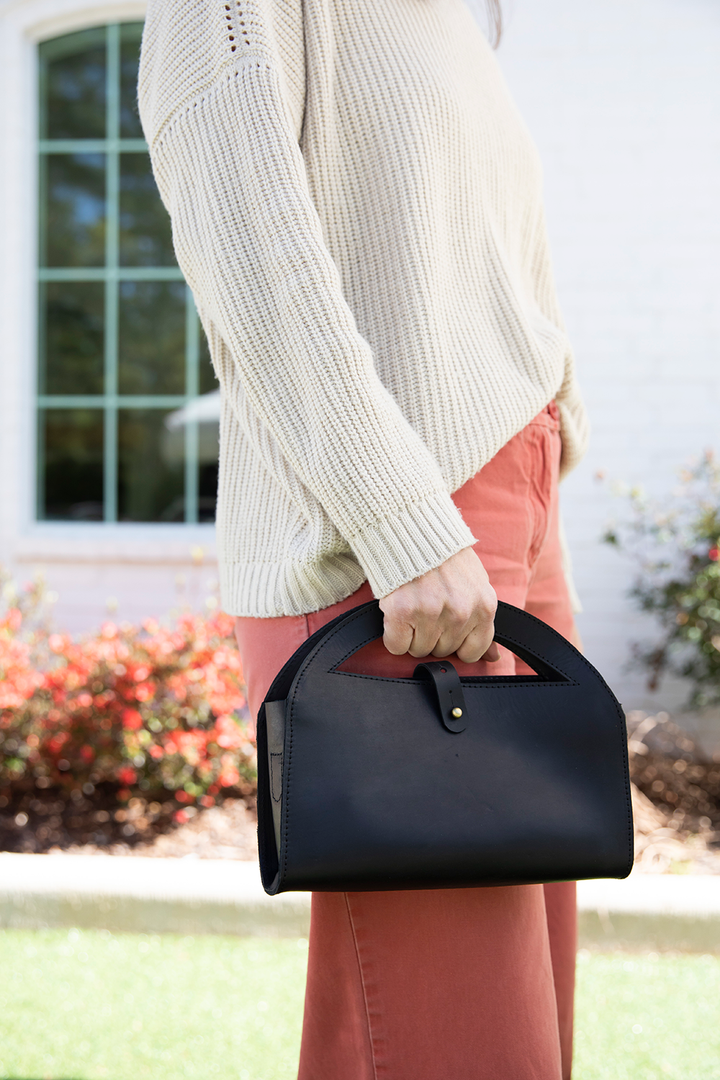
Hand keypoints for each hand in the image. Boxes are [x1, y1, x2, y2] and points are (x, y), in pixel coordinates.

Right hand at [379, 547, 498, 663]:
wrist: (413, 529)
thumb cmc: (446, 558)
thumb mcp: (476, 585)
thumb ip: (483, 622)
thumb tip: (494, 659)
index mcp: (484, 607)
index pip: (473, 652)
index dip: (457, 643)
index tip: (447, 626)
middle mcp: (461, 613)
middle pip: (442, 651)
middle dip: (433, 634)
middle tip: (427, 607)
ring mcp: (431, 613)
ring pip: (418, 650)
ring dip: (412, 634)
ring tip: (413, 606)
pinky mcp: (402, 612)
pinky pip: (396, 646)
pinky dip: (393, 634)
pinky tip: (397, 614)